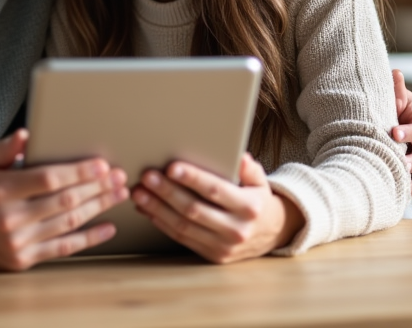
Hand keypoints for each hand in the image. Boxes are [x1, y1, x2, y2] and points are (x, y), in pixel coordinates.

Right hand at [0, 129, 128, 270]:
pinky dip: (89, 239)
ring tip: (119, 195)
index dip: (78, 172)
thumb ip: (5, 148)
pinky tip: (108, 227)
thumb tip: (27, 134)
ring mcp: (18, 241)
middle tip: (120, 178)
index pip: (48, 179)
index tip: (102, 165)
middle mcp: (10, 217)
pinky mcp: (23, 260)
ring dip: (99, 208)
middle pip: (65, 201)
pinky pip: (63, 249)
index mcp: (2, 189)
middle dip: (97, 188)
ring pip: (68, 223)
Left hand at [132, 154, 302, 263]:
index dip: (193, 179)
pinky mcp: (212, 256)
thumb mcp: (260, 181)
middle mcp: (236, 229)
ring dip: (157, 209)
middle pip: (194, 209)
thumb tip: (238, 156)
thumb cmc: (258, 200)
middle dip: (167, 192)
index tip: (172, 167)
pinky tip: (148, 210)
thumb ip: (248, 168)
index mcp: (249, 207)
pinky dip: (162, 223)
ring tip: (139, 193)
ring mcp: (223, 246)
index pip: (216, 190)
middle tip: (147, 177)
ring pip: (184, 226)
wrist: (272, 234)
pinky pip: (182, 238)